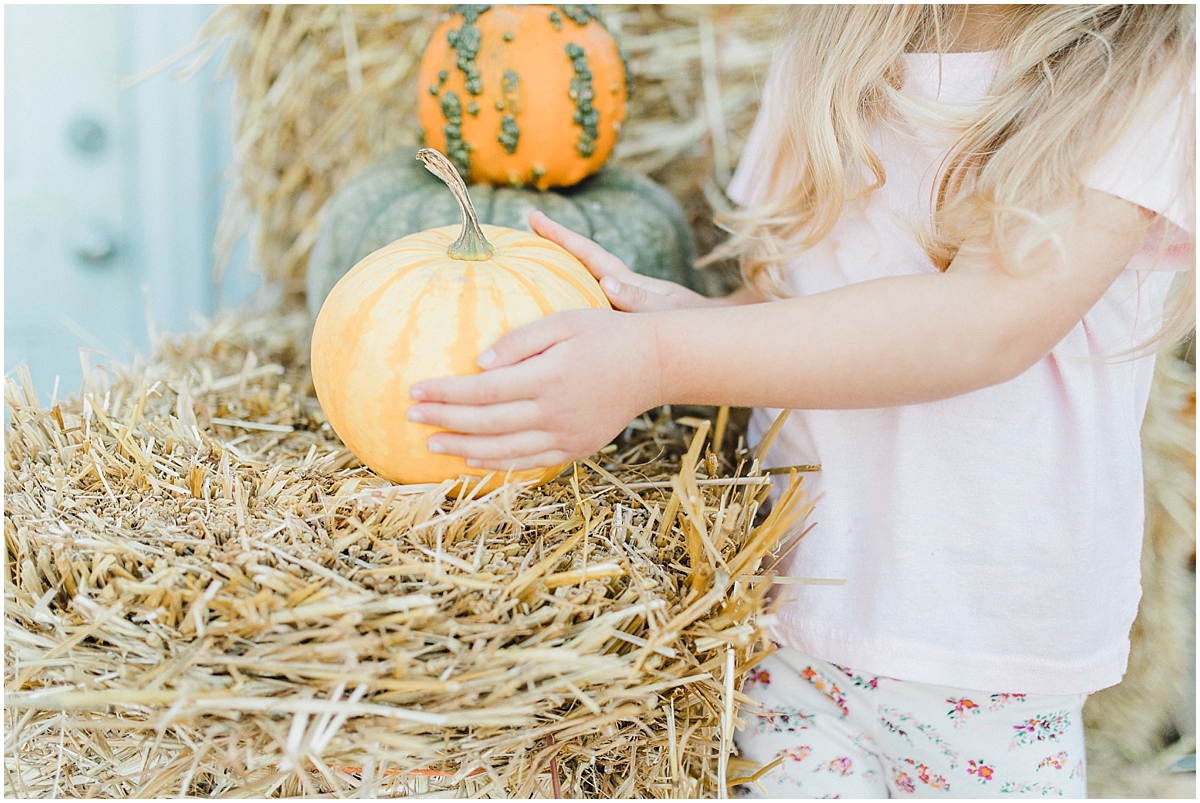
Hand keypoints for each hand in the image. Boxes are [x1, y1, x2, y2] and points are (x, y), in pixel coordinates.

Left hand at [407, 308, 662, 469]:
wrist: (655, 365)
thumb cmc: (606, 332)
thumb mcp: (564, 320)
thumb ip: (520, 340)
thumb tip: (478, 364)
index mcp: (548, 378)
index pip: (484, 390)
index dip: (446, 393)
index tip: (414, 390)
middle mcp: (555, 413)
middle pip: (486, 423)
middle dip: (444, 420)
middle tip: (410, 417)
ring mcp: (566, 436)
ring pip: (504, 450)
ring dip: (463, 448)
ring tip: (431, 444)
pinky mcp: (576, 448)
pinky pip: (530, 463)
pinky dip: (498, 463)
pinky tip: (473, 458)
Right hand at [530, 210, 713, 312]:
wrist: (710, 340)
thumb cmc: (691, 324)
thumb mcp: (666, 311)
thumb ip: (639, 300)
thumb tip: (607, 282)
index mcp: (626, 281)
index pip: (587, 254)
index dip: (560, 236)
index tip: (534, 217)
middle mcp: (619, 288)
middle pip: (579, 262)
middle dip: (552, 247)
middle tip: (520, 233)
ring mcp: (619, 303)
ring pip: (581, 284)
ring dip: (557, 275)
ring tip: (525, 270)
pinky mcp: (620, 322)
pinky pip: (587, 310)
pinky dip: (568, 306)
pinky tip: (552, 316)